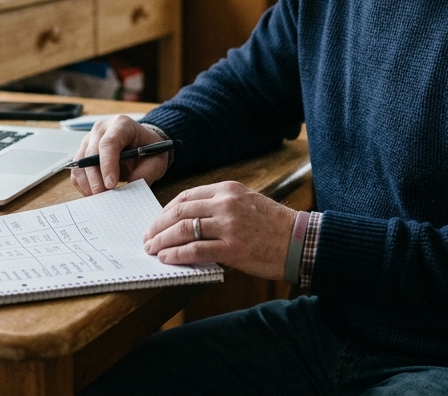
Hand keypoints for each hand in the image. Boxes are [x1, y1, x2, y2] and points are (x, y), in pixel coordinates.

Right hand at [70, 115, 169, 195]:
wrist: (142, 143)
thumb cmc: (149, 149)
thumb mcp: (157, 160)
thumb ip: (146, 172)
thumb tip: (129, 187)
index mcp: (122, 124)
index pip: (109, 143)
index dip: (107, 164)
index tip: (110, 185)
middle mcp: (101, 129)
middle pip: (90, 153)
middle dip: (95, 178)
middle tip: (103, 197)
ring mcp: (89, 140)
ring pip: (80, 163)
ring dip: (87, 183)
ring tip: (100, 198)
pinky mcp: (83, 152)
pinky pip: (77, 171)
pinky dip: (83, 184)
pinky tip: (94, 194)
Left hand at [142, 181, 296, 280]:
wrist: (300, 241)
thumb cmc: (274, 225)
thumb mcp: (247, 203)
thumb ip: (220, 207)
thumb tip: (190, 221)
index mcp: (229, 189)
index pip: (187, 196)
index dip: (166, 210)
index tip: (157, 221)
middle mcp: (226, 204)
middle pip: (180, 211)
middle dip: (158, 225)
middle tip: (147, 237)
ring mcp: (229, 226)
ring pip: (183, 229)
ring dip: (162, 240)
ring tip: (152, 249)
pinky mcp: (232, 248)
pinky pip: (195, 250)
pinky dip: (176, 254)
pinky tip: (166, 259)